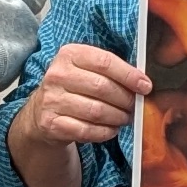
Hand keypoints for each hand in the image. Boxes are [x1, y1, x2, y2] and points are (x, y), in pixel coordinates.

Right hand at [16, 41, 150, 148]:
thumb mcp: (86, 69)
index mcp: (69, 54)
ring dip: (118, 117)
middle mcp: (57, 75)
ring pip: (96, 111)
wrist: (41, 111)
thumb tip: (142, 83)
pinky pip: (86, 130)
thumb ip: (110, 70)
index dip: (129, 75)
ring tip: (125, 118)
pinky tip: (111, 129)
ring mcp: (52, 100)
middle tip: (135, 106)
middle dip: (126, 99)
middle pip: (102, 87)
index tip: (145, 86)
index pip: (105, 62)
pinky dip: (105, 132)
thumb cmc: (73, 87)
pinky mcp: (51, 123)